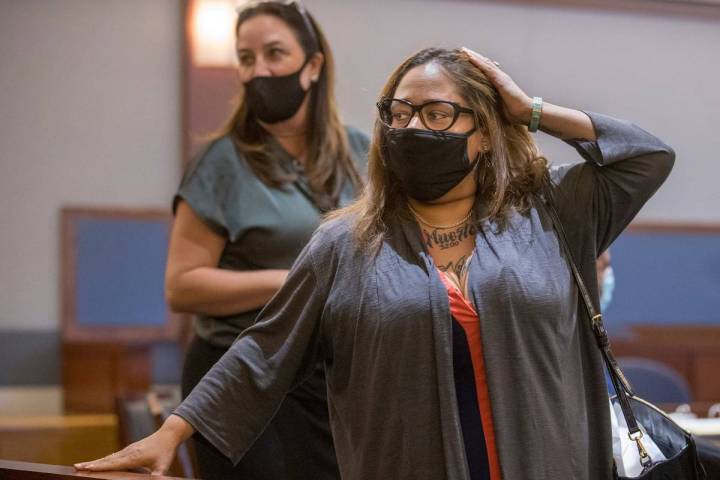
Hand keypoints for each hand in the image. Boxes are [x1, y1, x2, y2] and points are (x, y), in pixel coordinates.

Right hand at [74, 415, 192, 474]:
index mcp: (133, 457)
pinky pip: (114, 456)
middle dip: (91, 464)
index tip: (85, 467)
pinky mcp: (130, 449)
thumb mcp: (163, 466)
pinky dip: (104, 460)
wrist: (168, 434)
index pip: (112, 464)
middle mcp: (127, 452)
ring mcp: (128, 450)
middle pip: (106, 460)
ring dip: (95, 462)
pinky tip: (99, 463)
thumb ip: (157, 476)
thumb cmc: (166, 451)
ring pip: (109, 457)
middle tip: (75, 467)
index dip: (98, 467)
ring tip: (82, 466)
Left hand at [461, 47, 532, 125]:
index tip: (465, 59)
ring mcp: (500, 77)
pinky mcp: (501, 80)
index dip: (475, 65)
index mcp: (497, 83)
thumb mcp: (496, 106)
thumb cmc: (512, 112)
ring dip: (474, 56)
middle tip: (462, 50)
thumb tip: (478, 110)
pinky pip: (487, 69)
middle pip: (484, 64)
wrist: (524, 112)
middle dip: (473, 57)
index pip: (485, 71)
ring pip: (485, 64)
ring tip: (464, 50)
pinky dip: (478, 62)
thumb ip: (488, 104)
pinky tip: (471, 57)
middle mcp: (499, 77)